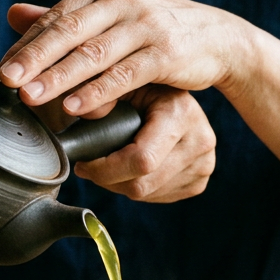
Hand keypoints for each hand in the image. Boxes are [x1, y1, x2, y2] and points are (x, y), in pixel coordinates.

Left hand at [0, 0, 248, 118]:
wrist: (216, 36)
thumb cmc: (152, 30)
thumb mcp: (108, 18)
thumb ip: (63, 19)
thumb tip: (11, 14)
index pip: (55, 18)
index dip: (26, 44)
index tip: (1, 70)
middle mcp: (121, 1)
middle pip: (68, 32)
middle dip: (34, 58)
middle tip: (6, 80)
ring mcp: (145, 25)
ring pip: (93, 54)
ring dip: (59, 77)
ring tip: (30, 97)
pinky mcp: (165, 52)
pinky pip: (124, 75)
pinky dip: (98, 92)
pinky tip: (75, 107)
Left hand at [73, 84, 215, 202]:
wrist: (181, 94)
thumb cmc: (147, 87)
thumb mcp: (125, 81)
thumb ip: (101, 94)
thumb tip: (76, 109)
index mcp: (180, 115)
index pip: (141, 160)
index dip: (105, 170)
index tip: (83, 164)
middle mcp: (199, 141)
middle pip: (142, 185)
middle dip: (107, 181)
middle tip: (90, 168)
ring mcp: (203, 164)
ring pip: (147, 194)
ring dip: (120, 185)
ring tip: (110, 165)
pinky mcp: (200, 181)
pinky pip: (159, 198)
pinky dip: (138, 188)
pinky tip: (131, 170)